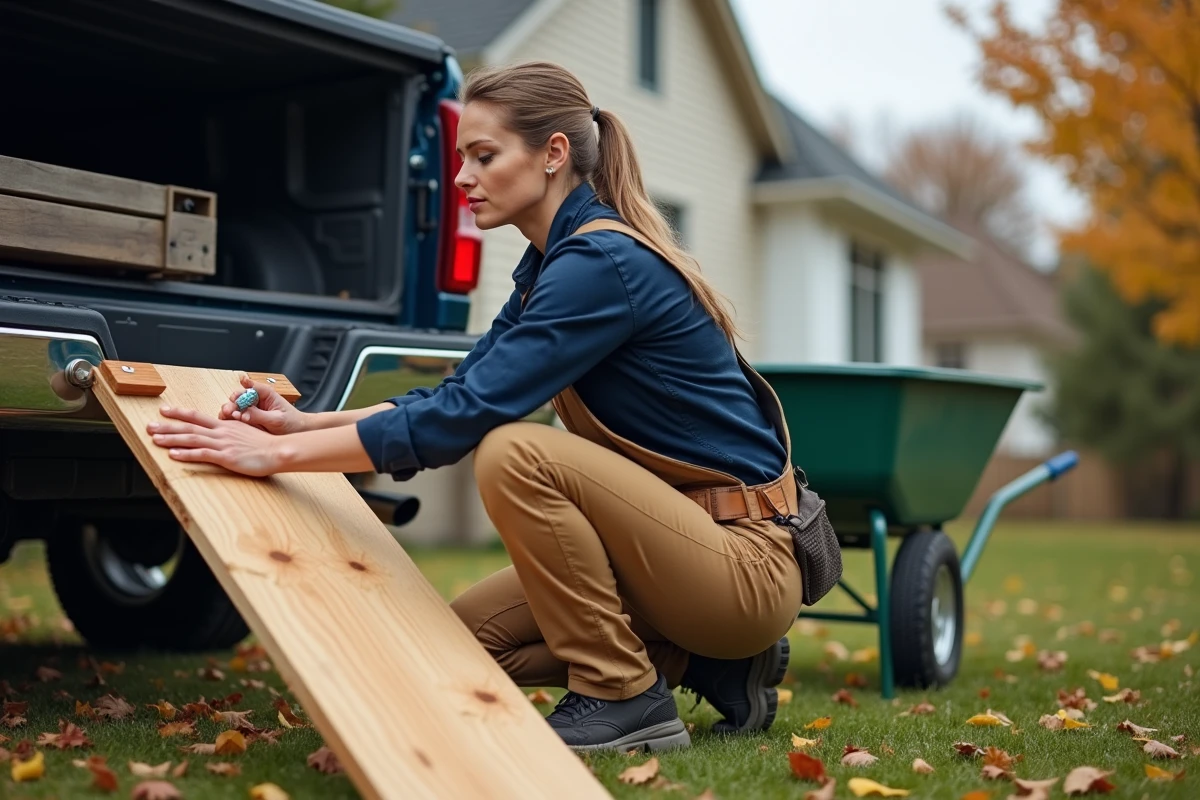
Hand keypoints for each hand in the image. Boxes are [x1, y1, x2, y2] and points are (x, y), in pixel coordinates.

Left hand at [148, 407, 282, 476]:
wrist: (278, 450)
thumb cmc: (265, 444)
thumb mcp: (246, 433)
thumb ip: (231, 432)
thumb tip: (221, 432)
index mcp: (225, 425)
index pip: (197, 416)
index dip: (180, 413)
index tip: (165, 410)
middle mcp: (221, 432)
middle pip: (189, 426)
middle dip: (167, 425)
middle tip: (149, 425)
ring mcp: (223, 444)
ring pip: (192, 439)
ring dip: (172, 438)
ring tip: (155, 439)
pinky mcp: (226, 457)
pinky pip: (203, 454)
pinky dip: (186, 454)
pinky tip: (173, 454)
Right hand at [219, 375, 307, 434]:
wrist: (297, 432)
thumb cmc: (291, 423)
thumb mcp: (277, 420)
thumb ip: (259, 416)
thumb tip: (242, 414)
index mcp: (265, 394)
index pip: (250, 387)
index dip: (241, 392)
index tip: (235, 398)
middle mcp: (255, 400)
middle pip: (238, 397)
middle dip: (232, 403)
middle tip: (229, 411)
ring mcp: (250, 410)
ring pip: (234, 407)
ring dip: (228, 411)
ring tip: (227, 417)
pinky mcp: (247, 420)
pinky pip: (235, 418)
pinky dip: (229, 420)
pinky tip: (227, 424)